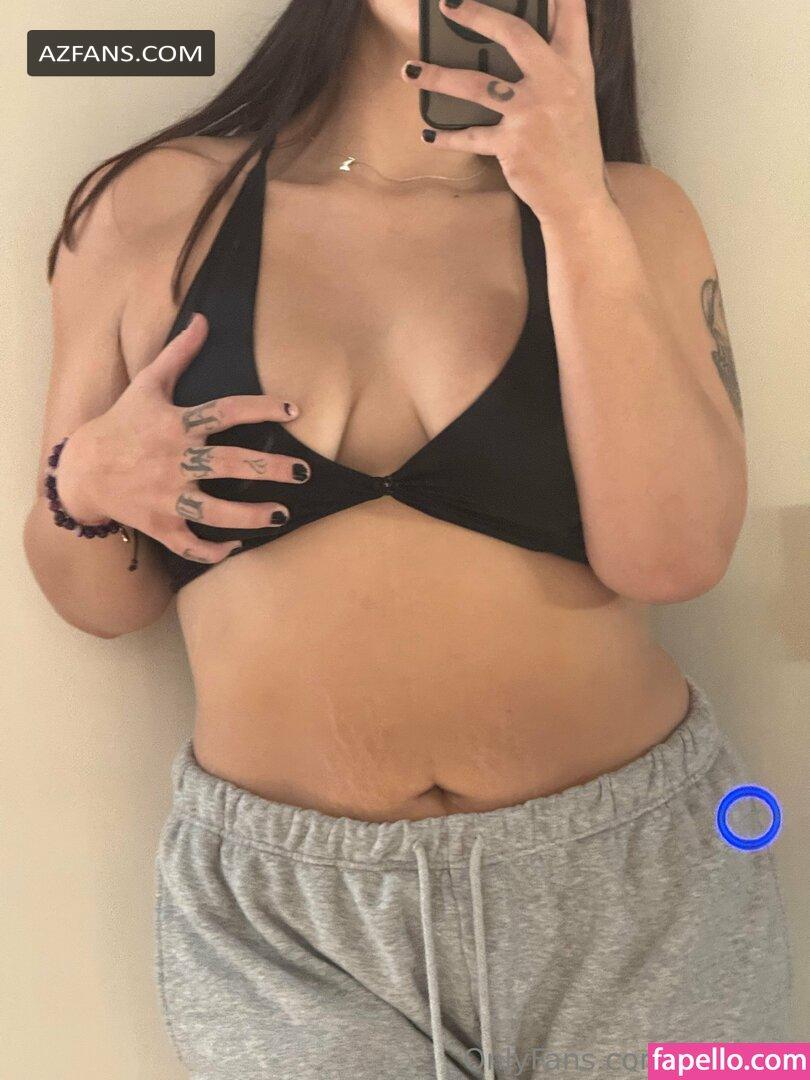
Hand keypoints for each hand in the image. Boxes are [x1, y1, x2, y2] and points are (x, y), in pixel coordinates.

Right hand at [56, 313, 311, 563]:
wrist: (82, 469)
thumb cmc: (121, 424)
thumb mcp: (147, 385)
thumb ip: (178, 354)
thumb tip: (202, 319)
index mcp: (176, 425)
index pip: (225, 412)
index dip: (261, 408)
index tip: (293, 410)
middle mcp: (174, 461)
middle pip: (228, 465)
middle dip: (268, 469)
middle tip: (302, 472)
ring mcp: (166, 496)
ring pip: (214, 512)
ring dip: (250, 516)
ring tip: (282, 514)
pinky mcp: (159, 524)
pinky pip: (189, 544)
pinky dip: (212, 550)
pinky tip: (236, 546)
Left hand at [401, 0, 611, 220]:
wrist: (577, 196)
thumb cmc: (573, 144)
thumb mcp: (577, 96)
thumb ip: (556, 62)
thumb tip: (526, 33)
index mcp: (575, 67)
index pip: (570, 12)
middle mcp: (555, 83)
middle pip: (513, 34)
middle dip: (477, 15)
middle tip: (448, 6)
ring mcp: (532, 113)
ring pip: (476, 84)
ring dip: (437, 77)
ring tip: (410, 71)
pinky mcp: (512, 144)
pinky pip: (470, 135)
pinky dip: (446, 136)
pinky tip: (429, 133)